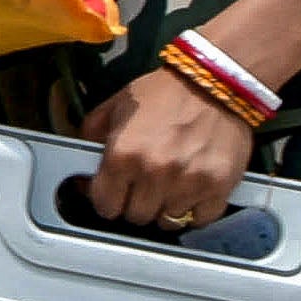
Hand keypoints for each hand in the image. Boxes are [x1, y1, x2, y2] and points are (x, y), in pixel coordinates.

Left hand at [87, 65, 256, 233]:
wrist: (213, 79)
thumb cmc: (165, 91)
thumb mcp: (117, 105)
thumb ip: (93, 135)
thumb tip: (82, 168)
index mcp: (123, 153)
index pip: (105, 205)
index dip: (107, 200)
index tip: (114, 195)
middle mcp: (154, 172)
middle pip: (136, 217)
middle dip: (135, 203)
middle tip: (143, 186)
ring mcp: (188, 182)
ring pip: (167, 221)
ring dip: (165, 207)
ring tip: (169, 185)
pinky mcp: (219, 186)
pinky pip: (201, 219)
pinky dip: (195, 210)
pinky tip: (192, 191)